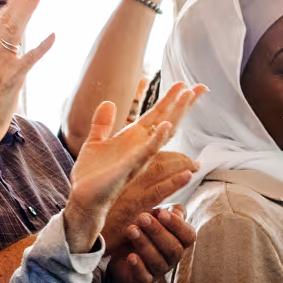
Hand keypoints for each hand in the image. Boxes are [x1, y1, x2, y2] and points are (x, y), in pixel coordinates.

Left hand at [63, 83, 206, 252]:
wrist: (83, 198)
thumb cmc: (92, 175)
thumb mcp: (95, 142)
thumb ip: (102, 123)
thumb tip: (108, 102)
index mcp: (133, 139)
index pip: (156, 115)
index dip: (170, 100)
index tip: (185, 83)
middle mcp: (140, 147)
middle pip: (166, 121)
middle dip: (182, 104)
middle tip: (200, 86)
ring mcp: (138, 158)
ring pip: (162, 134)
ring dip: (175, 115)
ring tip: (188, 97)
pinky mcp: (129, 169)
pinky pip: (146, 153)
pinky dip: (156, 140)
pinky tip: (165, 126)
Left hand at [101, 151, 198, 282]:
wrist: (125, 266)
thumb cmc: (144, 237)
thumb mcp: (154, 220)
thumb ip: (166, 206)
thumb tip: (184, 176)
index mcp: (177, 241)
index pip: (188, 235)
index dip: (177, 224)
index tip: (164, 210)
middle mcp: (171, 257)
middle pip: (174, 248)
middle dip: (159, 231)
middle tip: (143, 216)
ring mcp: (158, 270)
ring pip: (159, 261)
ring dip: (145, 244)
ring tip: (132, 229)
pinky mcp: (142, 281)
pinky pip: (144, 278)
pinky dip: (138, 267)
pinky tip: (130, 256)